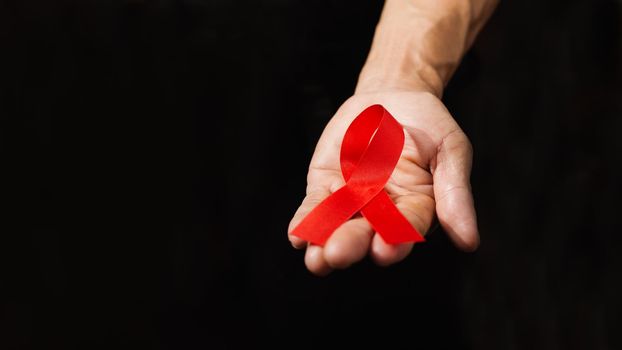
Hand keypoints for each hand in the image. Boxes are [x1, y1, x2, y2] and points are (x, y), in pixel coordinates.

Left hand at [288, 89, 478, 275]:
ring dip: (324, 241)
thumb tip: (470, 242)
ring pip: (337, 225)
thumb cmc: (428, 125)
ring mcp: (352, 200)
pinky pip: (315, 206)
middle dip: (352, 243)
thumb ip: (455, 192)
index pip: (406, 228)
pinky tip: (297, 235)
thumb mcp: (450, 150)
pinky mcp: (325, 186)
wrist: (393, 96)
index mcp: (416, 207)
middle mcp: (382, 211)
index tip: (385, 251)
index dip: (396, 241)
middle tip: (338, 254)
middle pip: (367, 233)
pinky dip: (306, 220)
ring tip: (316, 258)